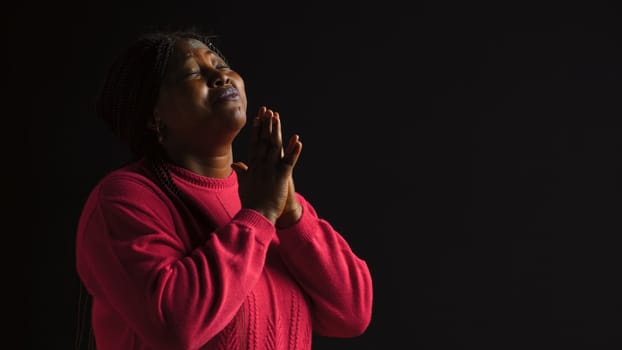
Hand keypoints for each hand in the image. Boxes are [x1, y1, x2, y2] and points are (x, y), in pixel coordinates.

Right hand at [232, 106, 301, 223]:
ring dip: (276, 131)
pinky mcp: (281, 176)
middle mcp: (260, 164)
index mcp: (252, 166)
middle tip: (267, 110)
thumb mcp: (244, 184)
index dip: (256, 130)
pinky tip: (298, 140)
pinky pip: (289, 161)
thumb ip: (242, 172)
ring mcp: (271, 169)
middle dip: (265, 125)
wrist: (257, 215)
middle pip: (263, 140)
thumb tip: (235, 165)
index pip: (254, 144)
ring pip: (275, 146)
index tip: (257, 118)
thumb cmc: (251, 202)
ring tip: (277, 117)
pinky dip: (293, 151)